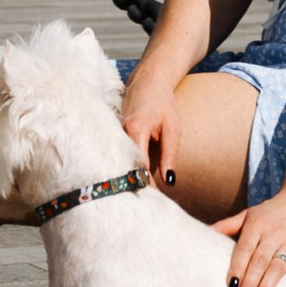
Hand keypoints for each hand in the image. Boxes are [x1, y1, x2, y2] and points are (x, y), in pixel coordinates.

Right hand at [119, 66, 184, 194]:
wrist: (149, 80)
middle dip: (133, 186)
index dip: (144, 185)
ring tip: (134, 198)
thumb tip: (169, 182)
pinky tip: (128, 180)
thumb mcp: (172, 129)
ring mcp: (114, 132)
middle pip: (124, 167)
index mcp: (135, 130)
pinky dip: (123, 167)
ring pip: (118, 162)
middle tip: (143, 206)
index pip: (138, 166)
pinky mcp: (113, 134)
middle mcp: (120, 132)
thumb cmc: (164, 104)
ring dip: (127, 177)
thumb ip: (170, 155)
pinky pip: (117, 155)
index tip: (151, 203)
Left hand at [216, 173, 285, 286]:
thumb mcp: (250, 214)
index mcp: (258, 224)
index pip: (245, 249)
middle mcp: (275, 234)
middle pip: (260, 261)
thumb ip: (228, 225)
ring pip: (278, 269)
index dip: (237, 268)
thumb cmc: (273, 211)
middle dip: (249, 283)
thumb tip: (204, 234)